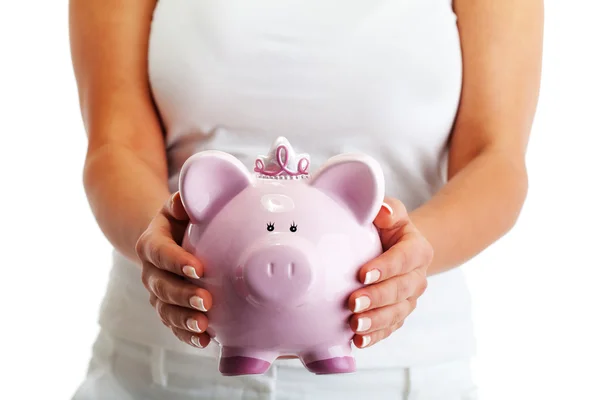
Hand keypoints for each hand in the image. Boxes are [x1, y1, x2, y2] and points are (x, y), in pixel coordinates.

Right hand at [135, 192, 212, 348]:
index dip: (176, 261)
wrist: (168, 240)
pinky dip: (187, 334)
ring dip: (184, 319)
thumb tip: (185, 200)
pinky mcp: (168, 308)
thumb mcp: (180, 207)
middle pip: (162, 286)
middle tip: (206, 300)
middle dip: (183, 295)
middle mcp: (150, 271)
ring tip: (204, 326)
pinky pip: (173, 325)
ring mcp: (157, 293)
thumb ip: (184, 202)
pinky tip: (205, 340)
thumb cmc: (181, 220)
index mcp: (151, 243)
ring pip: (165, 309)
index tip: (199, 268)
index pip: (160, 252)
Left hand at [348, 197, 432, 348]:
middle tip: (353, 302)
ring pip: (396, 313)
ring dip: (375, 321)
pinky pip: (389, 328)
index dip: (385, 267)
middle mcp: (417, 277)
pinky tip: (358, 341)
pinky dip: (374, 336)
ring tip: (354, 326)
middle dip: (376, 298)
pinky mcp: (399, 314)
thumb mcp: (390, 213)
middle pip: (400, 290)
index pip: (403, 259)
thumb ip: (388, 209)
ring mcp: (409, 299)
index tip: (362, 273)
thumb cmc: (388, 228)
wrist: (397, 249)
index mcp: (417, 249)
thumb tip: (382, 211)